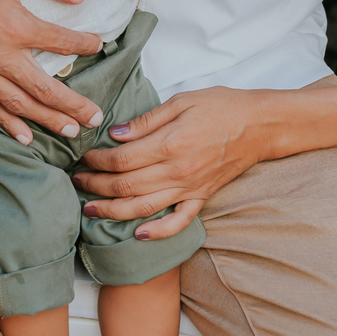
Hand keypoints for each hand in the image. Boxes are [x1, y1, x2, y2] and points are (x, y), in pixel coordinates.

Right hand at [0, 0, 104, 143]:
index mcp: (16, 26)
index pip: (62, 42)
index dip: (84, 44)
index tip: (98, 44)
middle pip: (45, 89)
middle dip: (74, 106)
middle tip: (95, 118)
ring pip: (18, 105)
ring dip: (46, 120)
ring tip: (70, 132)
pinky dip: (7, 123)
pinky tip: (23, 136)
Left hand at [73, 87, 264, 238]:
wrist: (259, 125)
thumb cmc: (222, 107)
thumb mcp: (181, 101)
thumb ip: (146, 121)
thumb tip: (115, 135)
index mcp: (170, 144)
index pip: (122, 160)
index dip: (97, 161)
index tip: (84, 156)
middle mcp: (178, 171)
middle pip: (126, 186)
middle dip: (96, 185)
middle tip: (77, 180)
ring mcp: (191, 188)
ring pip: (144, 208)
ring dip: (113, 211)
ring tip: (90, 210)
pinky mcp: (202, 198)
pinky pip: (178, 222)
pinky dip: (158, 232)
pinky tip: (137, 234)